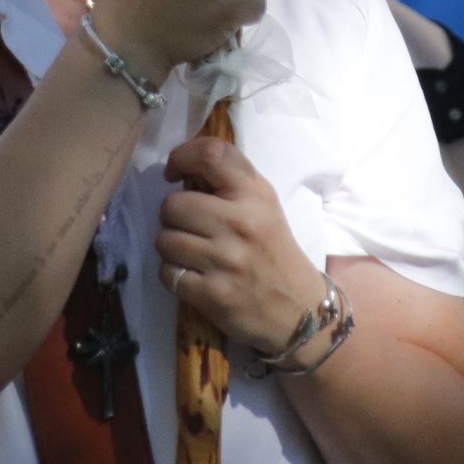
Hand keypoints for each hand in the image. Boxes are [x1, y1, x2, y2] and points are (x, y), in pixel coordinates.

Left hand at [157, 134, 326, 355]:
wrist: (299, 309)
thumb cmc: (274, 251)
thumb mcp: (264, 206)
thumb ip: (230, 183)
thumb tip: (182, 170)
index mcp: (255, 194)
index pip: (210, 154)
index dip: (181, 156)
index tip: (174, 173)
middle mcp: (241, 222)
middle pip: (173, 204)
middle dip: (173, 217)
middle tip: (190, 227)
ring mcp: (227, 259)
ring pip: (164, 240)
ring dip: (171, 248)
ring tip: (193, 254)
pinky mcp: (213, 293)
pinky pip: (167, 273)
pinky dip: (173, 275)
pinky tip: (193, 276)